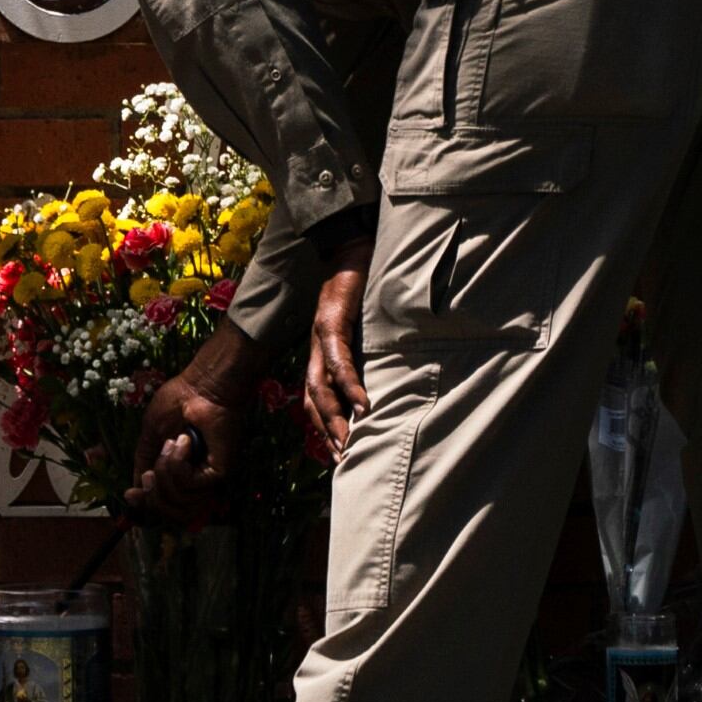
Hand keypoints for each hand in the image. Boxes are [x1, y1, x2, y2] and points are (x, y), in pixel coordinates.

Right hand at [129, 326, 254, 529]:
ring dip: (164, 473)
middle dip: (153, 495)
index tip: (129, 495)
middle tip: (150, 473)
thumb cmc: (179, 402)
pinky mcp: (218, 472)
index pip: (164, 507)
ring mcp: (208, 478)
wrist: (201, 386)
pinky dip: (178, 464)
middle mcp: (195, 481)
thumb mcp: (151, 433)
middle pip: (170, 513)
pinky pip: (188, 485)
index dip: (145, 506)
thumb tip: (135, 487)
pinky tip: (184, 442)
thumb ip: (143, 461)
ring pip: (177, 503)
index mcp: (180, 474)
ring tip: (171, 445)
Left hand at [304, 249, 371, 458]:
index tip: (338, 452)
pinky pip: (338, 358)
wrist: (353, 243)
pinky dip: (350, 382)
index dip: (323, 424)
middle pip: (312, 398)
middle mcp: (317, 347)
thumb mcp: (366, 325)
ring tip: (350, 440)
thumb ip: (369, 350)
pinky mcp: (332, 319)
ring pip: (320, 384)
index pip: (315, 396)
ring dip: (334, 415)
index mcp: (323, 351)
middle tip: (342, 459)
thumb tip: (388, 379)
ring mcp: (322, 334)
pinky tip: (363, 403)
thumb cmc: (364, 285)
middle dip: (326, 430)